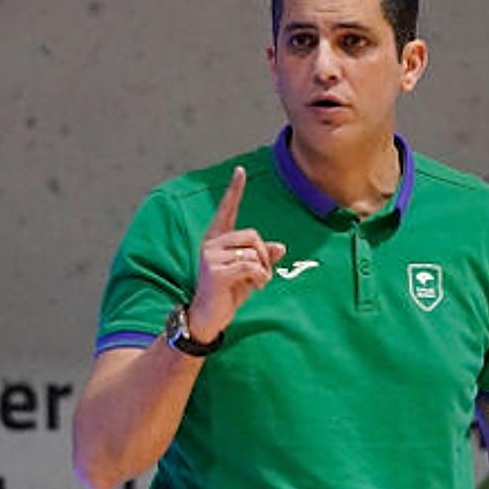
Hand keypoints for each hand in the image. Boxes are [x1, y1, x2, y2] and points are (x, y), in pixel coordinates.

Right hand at [188, 166, 286, 341]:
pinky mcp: (216, 271)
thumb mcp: (249, 273)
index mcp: (217, 240)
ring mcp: (211, 256)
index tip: (240, 171)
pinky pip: (251, 266)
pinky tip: (255, 287)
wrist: (208, 318)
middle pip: (252, 235)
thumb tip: (280, 247)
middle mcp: (211, 244)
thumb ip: (262, 258)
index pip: (227, 210)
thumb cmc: (227, 294)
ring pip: (253, 251)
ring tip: (256, 282)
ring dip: (263, 269)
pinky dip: (260, 277)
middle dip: (264, 255)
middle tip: (262, 274)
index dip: (234, 190)